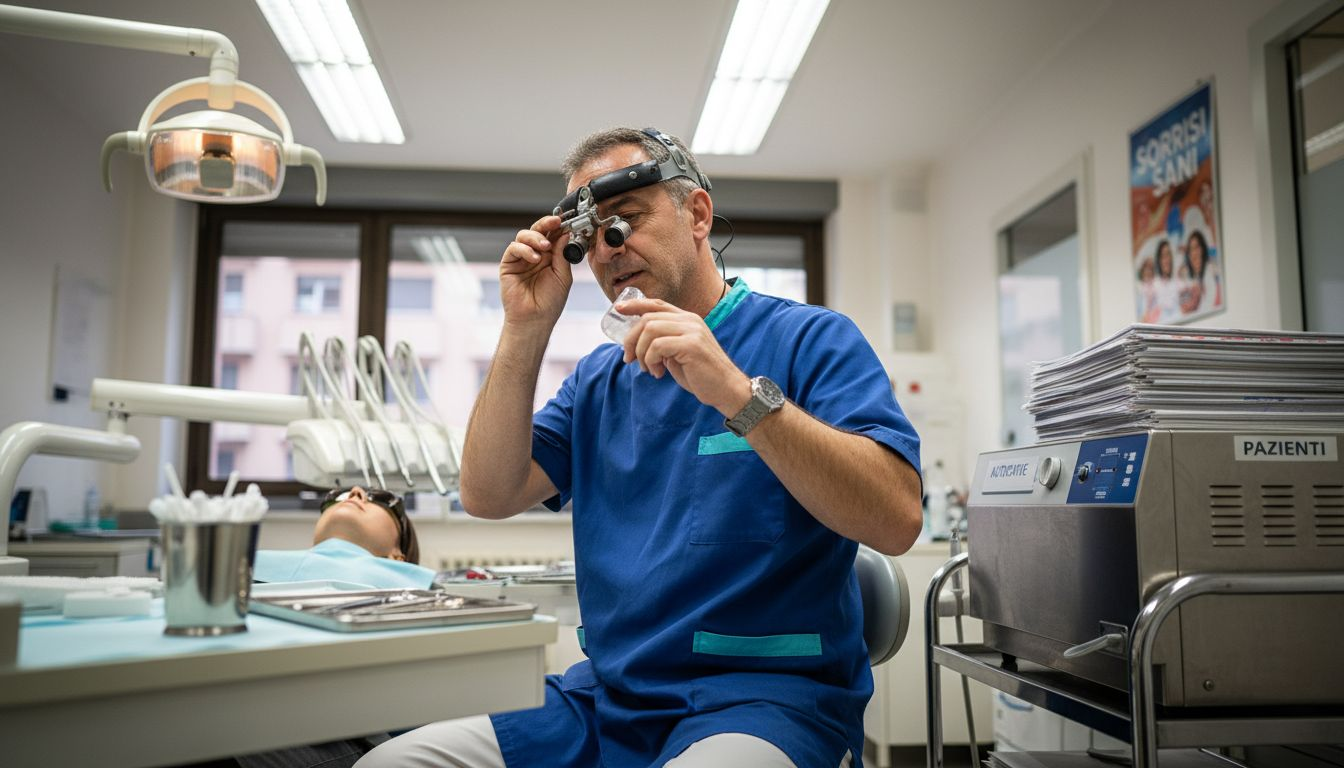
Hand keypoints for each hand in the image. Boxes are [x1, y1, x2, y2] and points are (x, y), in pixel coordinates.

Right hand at [499, 214, 572, 328]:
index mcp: (550, 257)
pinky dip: (524, 249)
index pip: (553, 235)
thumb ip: (562, 254)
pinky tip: (534, 258)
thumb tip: (564, 234)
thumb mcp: (563, 276)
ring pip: (524, 236)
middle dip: (546, 223)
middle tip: (556, 221)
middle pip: (538, 231)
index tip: (566, 220)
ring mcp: (521, 259)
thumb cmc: (549, 302)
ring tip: (545, 247)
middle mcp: (535, 255)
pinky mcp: (508, 264)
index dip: (558, 226)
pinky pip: (514, 248)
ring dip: (536, 237)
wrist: (535, 319)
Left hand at [618, 297, 750, 417]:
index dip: (636, 305)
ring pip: (650, 330)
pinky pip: (657, 346)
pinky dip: (651, 360)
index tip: (618, 310)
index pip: (657, 304)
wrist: (726, 389)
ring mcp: (692, 331)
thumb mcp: (678, 354)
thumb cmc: (701, 375)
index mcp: (687, 319)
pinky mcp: (691, 345)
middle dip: (631, 340)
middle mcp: (690, 320)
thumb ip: (663, 343)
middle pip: (648, 318)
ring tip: (648, 369)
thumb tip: (637, 343)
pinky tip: (659, 373)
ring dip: (641, 352)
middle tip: (629, 359)